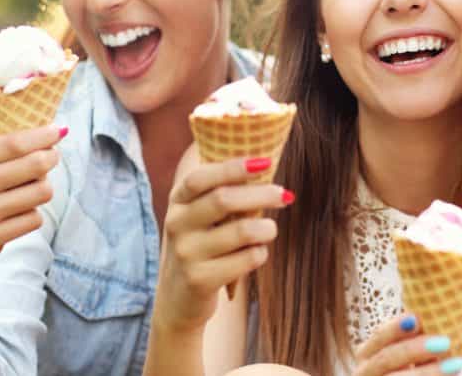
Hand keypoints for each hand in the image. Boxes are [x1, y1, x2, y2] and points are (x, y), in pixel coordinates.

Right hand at [0, 125, 63, 279]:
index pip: (15, 142)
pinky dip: (32, 214)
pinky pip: (33, 220)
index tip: (56, 131)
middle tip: (51, 156)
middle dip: (52, 157)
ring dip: (43, 187)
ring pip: (41, 192)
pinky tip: (20, 211)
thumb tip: (7, 119)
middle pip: (37, 164)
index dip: (43, 135)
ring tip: (33, 186)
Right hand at [152, 157, 291, 334]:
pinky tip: (256, 253)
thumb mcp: (201, 215)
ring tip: (269, 230)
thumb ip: (224, 191)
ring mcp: (187, 253)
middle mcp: (177, 224)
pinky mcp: (200, 279)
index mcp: (178, 200)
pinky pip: (247, 258)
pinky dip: (260, 252)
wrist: (179, 298)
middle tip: (284, 195)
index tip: (265, 162)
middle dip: (261, 194)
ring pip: (242, 231)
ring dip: (266, 228)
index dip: (233, 167)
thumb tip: (266, 165)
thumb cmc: (203, 244)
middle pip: (224, 200)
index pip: (201, 177)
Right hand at [354, 314, 461, 375]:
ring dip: (428, 372)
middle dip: (415, 350)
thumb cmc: (407, 369)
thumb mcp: (421, 357)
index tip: (417, 318)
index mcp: (370, 351)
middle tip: (445, 342)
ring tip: (456, 364)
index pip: (380, 336)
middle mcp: (366, 371)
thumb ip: (444, 346)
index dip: (396, 327)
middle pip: (387, 359)